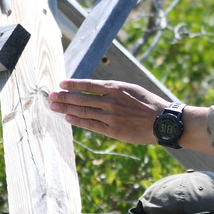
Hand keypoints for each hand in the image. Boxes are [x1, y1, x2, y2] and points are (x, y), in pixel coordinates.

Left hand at [48, 78, 211, 152]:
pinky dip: (78, 121)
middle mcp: (110, 101)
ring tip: (54, 107)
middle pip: (81, 98)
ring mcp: (110, 116)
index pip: (88, 84)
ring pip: (83, 111)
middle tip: (50, 96)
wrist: (162, 122)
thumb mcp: (132, 89)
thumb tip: (98, 89)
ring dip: (66, 109)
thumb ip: (114, 89)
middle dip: (64, 97)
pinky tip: (68, 118)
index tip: (61, 84)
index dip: (73, 84)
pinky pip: (91, 124)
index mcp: (115, 88)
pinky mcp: (112, 130)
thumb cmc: (149, 104)